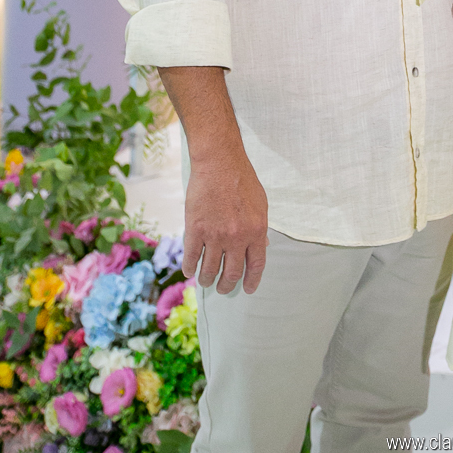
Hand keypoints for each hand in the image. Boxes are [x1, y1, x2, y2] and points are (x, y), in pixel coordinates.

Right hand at [182, 147, 268, 294]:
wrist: (219, 163)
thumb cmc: (242, 180)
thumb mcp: (261, 204)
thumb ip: (260, 228)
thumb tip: (262, 247)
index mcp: (256, 231)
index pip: (256, 265)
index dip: (252, 280)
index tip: (247, 289)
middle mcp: (237, 237)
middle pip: (232, 273)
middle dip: (227, 285)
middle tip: (223, 288)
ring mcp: (215, 235)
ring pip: (209, 270)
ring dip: (207, 280)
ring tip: (206, 282)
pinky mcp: (195, 230)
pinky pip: (191, 257)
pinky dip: (190, 268)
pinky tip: (190, 271)